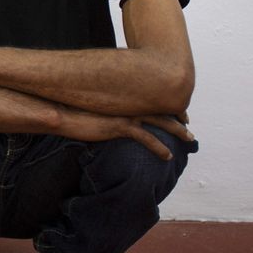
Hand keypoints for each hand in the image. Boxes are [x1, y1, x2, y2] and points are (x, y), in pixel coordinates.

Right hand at [57, 107, 194, 159]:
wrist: (62, 113)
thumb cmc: (74, 110)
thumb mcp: (94, 107)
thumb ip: (106, 108)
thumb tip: (108, 110)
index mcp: (123, 97)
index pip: (150, 98)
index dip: (165, 104)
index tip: (175, 109)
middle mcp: (128, 103)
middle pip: (160, 108)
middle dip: (177, 116)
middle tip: (188, 122)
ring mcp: (126, 114)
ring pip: (161, 122)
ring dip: (178, 131)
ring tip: (189, 138)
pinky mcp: (121, 126)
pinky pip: (147, 139)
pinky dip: (159, 147)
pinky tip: (167, 155)